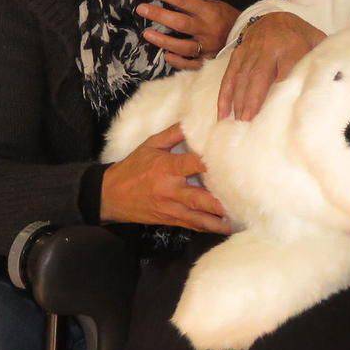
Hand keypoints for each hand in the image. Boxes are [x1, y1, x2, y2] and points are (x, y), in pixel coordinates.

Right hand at [99, 125, 230, 234]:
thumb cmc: (132, 167)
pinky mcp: (169, 219)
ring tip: (235, 222)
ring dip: (216, 221)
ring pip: (196, 217)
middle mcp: (169, 189)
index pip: (190, 165)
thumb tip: (192, 121)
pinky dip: (206, 227)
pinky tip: (221, 228)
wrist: (110, 195)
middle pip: (197, 198)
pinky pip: (190, 225)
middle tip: (238, 201)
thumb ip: (173, 134)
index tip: (227, 163)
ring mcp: (170, 207)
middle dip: (217, 203)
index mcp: (165, 168)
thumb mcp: (149, 145)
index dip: (207, 165)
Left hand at [136, 0, 240, 69]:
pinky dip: (176, 60)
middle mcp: (206, 29)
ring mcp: (207, 47)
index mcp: (208, 12)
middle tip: (141, 9)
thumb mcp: (215, 5)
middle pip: (179, 23)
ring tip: (147, 34)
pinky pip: (189, 63)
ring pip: (181, 46)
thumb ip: (195, 6)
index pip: (182, 0)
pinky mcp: (208, 61)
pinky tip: (166, 55)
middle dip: (158, 15)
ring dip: (162, 40)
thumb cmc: (227, 17)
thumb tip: (170, 3)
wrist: (249, 37)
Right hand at [216, 12, 324, 121]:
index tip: (278, 108)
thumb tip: (334, 81)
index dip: (281, 87)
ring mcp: (251, 50)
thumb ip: (322, 59)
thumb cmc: (300, 37)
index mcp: (292, 46)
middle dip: (253, 99)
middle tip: (249, 121)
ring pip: (242, 77)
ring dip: (239, 100)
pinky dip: (224, 94)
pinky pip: (229, 75)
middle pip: (259, 76)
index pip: (287, 69)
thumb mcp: (316, 41)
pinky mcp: (238, 54)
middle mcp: (268, 48)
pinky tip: (223, 112)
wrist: (275, 17)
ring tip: (238, 121)